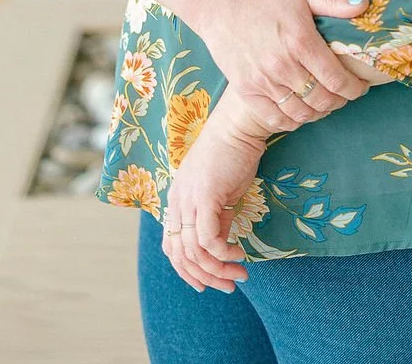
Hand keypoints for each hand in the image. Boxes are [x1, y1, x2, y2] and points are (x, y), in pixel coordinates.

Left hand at [162, 86, 267, 294]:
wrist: (238, 125)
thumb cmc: (232, 155)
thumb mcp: (220, 192)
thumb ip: (215, 217)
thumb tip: (220, 244)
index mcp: (177, 201)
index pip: (171, 249)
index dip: (188, 272)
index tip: (210, 282)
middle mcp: (177, 203)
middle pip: (181, 256)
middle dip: (206, 278)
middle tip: (230, 285)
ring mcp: (189, 200)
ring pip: (194, 252)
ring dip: (218, 270)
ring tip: (240, 274)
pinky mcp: (205, 197)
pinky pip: (208, 238)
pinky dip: (223, 253)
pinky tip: (239, 253)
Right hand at [196, 0, 375, 132]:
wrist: (220, 3)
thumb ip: (334, 2)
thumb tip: (365, 6)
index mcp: (301, 41)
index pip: (338, 79)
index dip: (355, 89)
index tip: (361, 86)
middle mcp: (283, 66)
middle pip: (323, 100)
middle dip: (341, 101)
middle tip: (345, 94)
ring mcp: (263, 81)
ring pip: (302, 113)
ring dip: (319, 112)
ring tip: (325, 101)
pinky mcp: (246, 91)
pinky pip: (276, 119)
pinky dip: (294, 121)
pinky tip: (301, 110)